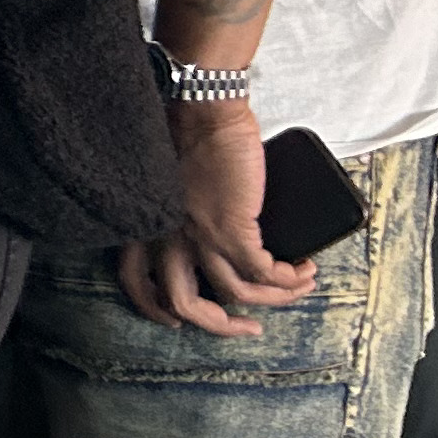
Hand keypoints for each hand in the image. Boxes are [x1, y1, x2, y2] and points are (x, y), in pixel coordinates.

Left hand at [118, 99, 318, 333]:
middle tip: (246, 327)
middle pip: (179, 304)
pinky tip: (301, 271)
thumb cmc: (184, 133)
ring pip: (232, 295)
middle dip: (218, 325)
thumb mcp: (167, 182)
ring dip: (271, 302)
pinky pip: (263, 273)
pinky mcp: (231, 229)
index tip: (177, 319)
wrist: (202, 109)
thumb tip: (213, 230)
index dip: (156, 308)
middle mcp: (164, 237)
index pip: (135, 281)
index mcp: (144, 226)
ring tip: (295, 289)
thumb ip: (178, 211)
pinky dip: (287, 279)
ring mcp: (197, 236)